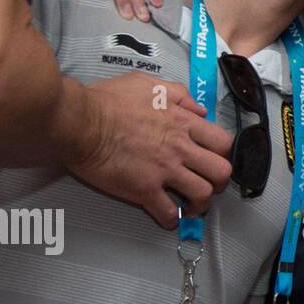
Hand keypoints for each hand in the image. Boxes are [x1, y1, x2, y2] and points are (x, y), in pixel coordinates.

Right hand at [66, 72, 233, 227]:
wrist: (79, 121)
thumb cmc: (107, 101)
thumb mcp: (150, 84)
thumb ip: (179, 95)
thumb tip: (198, 108)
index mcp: (183, 122)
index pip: (223, 142)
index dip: (223, 153)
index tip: (214, 158)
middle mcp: (180, 148)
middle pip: (221, 171)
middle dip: (219, 181)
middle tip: (209, 184)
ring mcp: (164, 170)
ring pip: (202, 194)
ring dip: (200, 203)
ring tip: (191, 204)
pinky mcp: (143, 189)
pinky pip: (167, 212)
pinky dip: (171, 218)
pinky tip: (167, 217)